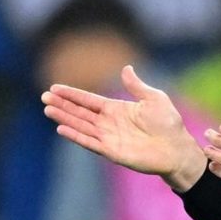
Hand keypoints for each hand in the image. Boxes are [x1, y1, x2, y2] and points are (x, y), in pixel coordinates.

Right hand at [42, 65, 206, 190]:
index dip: (72, 94)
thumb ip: (136, 86)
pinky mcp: (111, 151)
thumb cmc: (168, 123)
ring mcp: (108, 137)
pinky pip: (89, 142)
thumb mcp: (154, 98)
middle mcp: (109, 123)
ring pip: (81, 125)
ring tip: (48, 109)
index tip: (55, 88)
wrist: (177, 148)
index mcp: (117, 109)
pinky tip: (61, 129)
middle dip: (62, 104)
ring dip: (64, 118)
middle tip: (44, 97)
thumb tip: (126, 68)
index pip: (89, 100)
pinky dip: (76, 135)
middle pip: (80, 112)